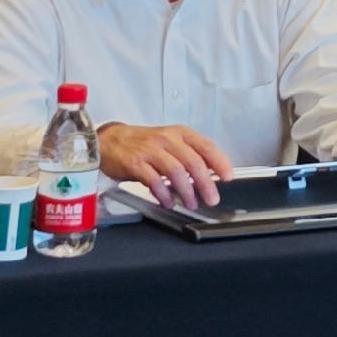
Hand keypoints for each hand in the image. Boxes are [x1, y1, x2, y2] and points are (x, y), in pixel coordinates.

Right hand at [96, 122, 232, 210]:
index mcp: (179, 133)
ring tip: (190, 203)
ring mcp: (150, 150)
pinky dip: (164, 194)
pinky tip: (168, 201)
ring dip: (186, 191)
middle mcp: (167, 139)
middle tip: (212, 198)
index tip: (228, 176)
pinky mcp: (135, 163)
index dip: (220, 162)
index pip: (206, 146)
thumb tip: (209, 175)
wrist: (109, 141)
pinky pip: (154, 180)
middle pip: (193, 162)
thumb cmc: (141, 143)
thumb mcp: (169, 142)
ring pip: (176, 172)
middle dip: (206, 183)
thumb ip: (188, 155)